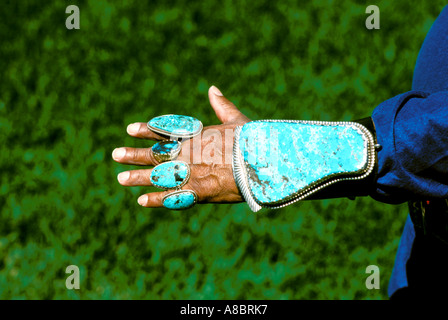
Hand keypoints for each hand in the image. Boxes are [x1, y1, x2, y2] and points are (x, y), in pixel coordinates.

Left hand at [112, 86, 250, 206]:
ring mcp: (191, 172)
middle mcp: (189, 153)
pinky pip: (173, 197)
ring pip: (158, 175)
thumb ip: (222, 105)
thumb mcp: (236, 119)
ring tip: (121, 178)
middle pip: (156, 154)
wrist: (263, 162)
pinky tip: (141, 201)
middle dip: (135, 155)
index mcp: (196, 136)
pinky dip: (157, 199)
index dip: (147, 131)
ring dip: (139, 177)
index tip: (130, 129)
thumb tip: (212, 88)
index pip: (165, 132)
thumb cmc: (252, 140)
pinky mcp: (199, 191)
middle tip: (115, 154)